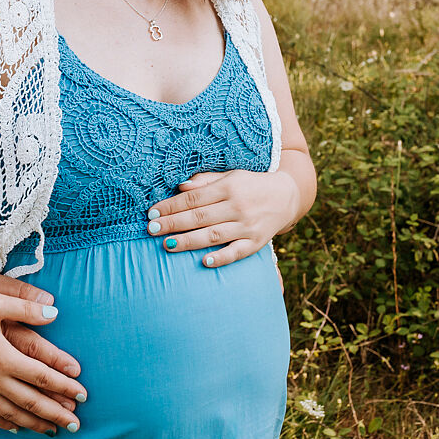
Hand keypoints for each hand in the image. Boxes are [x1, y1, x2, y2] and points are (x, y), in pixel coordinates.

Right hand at [0, 271, 86, 433]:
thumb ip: (26, 307)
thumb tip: (54, 311)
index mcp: (3, 356)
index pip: (42, 376)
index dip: (64, 385)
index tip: (83, 393)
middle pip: (32, 401)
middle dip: (57, 413)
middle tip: (77, 423)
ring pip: (13, 413)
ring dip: (36, 424)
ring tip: (55, 430)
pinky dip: (6, 423)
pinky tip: (18, 428)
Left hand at [145, 169, 298, 267]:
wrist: (287, 196)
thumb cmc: (250, 185)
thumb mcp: (230, 176)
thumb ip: (205, 181)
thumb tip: (181, 186)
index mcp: (229, 187)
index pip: (193, 198)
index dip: (171, 206)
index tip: (151, 213)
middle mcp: (237, 206)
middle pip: (199, 217)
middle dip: (173, 223)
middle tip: (151, 229)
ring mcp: (247, 226)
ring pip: (214, 235)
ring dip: (189, 241)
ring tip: (167, 245)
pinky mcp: (256, 242)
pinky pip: (237, 251)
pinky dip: (222, 257)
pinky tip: (205, 262)